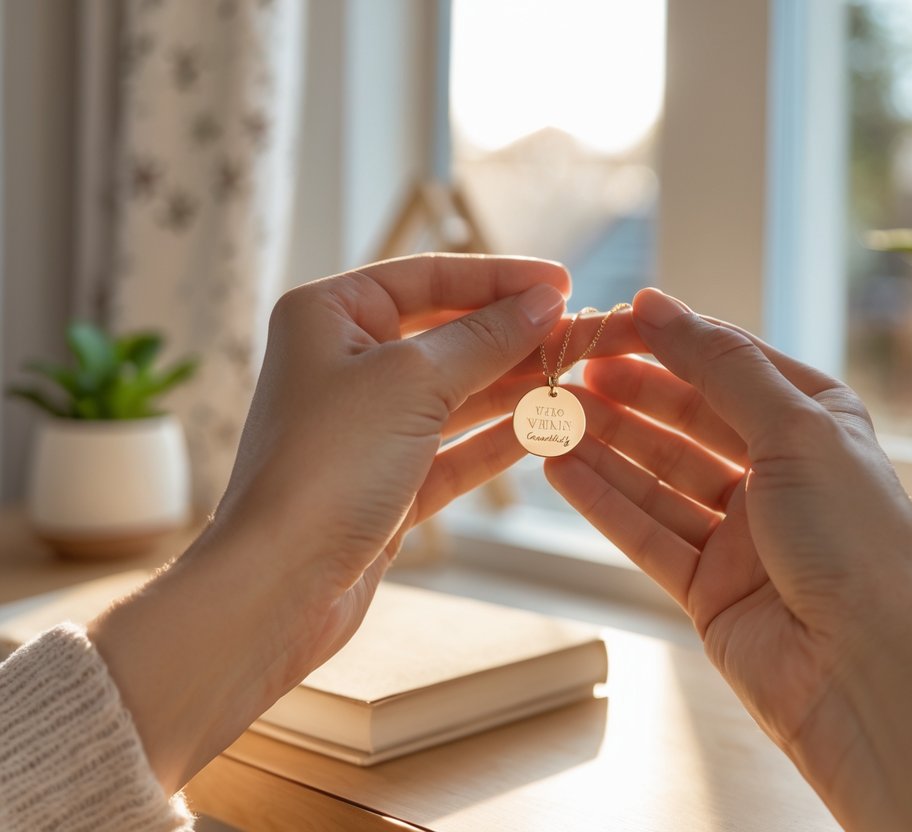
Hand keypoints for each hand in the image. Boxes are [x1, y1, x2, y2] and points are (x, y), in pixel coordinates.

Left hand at [90, 255, 569, 790]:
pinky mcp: (388, 483)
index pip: (429, 277)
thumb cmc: (327, 467)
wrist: (281, 584)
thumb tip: (543, 304)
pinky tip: (549, 426)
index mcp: (329, 315)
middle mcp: (343, 364)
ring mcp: (367, 427)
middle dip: (515, 335)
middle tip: (581, 331)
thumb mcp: (414, 382)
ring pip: (458, 393)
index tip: (561, 282)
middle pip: (448, 335)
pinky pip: (455, 448)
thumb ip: (485, 339)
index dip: (499, 277)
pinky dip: (500, 438)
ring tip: (578, 374)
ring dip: (517, 386)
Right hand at [547, 288, 911, 830]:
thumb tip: (660, 305)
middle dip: (630, 394)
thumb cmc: (853, 545)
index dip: (674, 342)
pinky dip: (604, 501)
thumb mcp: (797, 430)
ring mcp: (744, 534)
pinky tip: (560, 469)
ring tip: (549, 415)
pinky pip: (647, 532)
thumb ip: (723, 367)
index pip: (733, 367)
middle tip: (569, 370)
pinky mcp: (710, 587)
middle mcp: (782, 475)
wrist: (864, 676)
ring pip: (660, 477)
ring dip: (606, 444)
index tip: (613, 319)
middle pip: (689, 421)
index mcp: (818, 426)